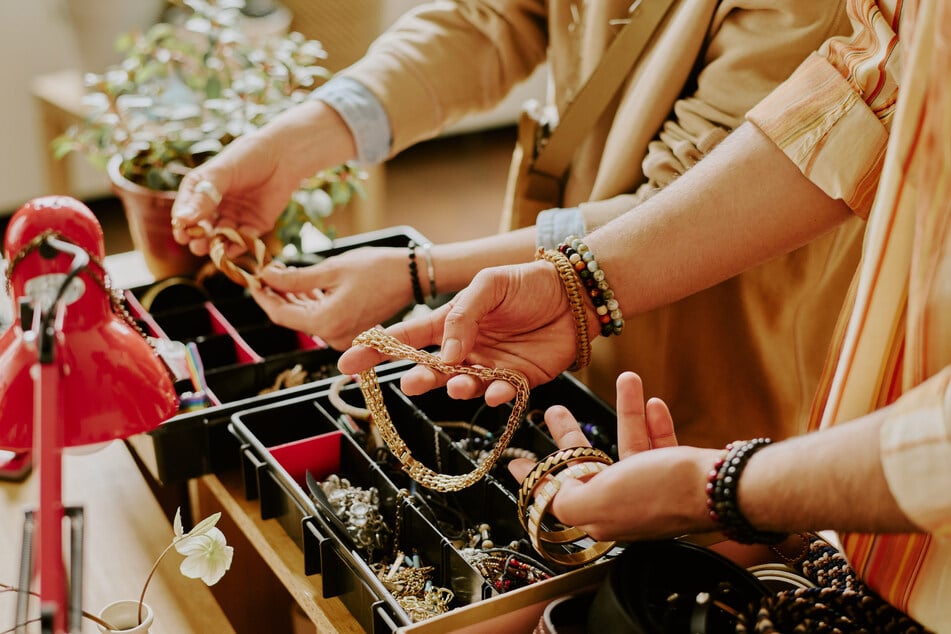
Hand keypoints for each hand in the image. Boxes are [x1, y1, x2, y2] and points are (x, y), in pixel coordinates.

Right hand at [170, 100, 354, 256]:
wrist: (282, 156)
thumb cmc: (247, 158)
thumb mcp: (221, 174)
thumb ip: (203, 196)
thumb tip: (182, 220)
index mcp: (202, 191)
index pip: (187, 211)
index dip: (183, 224)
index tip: (181, 235)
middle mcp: (217, 206)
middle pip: (202, 229)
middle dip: (198, 240)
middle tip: (196, 246)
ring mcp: (235, 217)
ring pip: (221, 237)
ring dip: (217, 245)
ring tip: (214, 249)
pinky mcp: (255, 225)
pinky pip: (243, 240)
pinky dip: (238, 246)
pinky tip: (233, 248)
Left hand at [249, 247, 414, 349]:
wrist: (412, 276)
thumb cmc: (377, 269)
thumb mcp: (331, 269)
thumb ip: (295, 278)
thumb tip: (266, 276)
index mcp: (326, 323)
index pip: (281, 315)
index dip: (263, 296)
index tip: (252, 279)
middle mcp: (334, 338)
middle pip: (292, 318)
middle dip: (277, 295)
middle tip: (266, 271)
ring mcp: (344, 338)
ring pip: (307, 318)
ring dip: (293, 298)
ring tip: (282, 273)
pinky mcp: (352, 332)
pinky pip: (323, 319)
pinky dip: (311, 303)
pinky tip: (304, 285)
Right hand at [337, 259, 580, 405]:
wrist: (576, 294)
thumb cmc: (529, 282)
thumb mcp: (489, 284)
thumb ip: (463, 315)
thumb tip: (445, 353)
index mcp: (452, 322)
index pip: (407, 338)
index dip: (376, 350)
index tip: (347, 363)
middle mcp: (466, 348)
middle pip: (431, 369)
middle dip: (418, 378)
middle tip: (412, 382)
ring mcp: (491, 366)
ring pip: (462, 386)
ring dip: (455, 388)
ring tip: (456, 383)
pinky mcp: (519, 381)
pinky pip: (499, 395)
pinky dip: (494, 396)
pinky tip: (495, 390)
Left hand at [510, 371, 718, 541]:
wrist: (724, 489)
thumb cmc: (662, 493)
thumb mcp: (599, 499)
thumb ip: (566, 500)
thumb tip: (545, 495)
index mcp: (600, 516)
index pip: (557, 498)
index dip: (535, 479)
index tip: (514, 464)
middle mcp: (625, 504)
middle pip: (587, 466)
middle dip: (570, 436)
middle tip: (555, 411)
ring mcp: (652, 488)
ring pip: (626, 445)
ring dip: (624, 411)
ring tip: (625, 378)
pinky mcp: (678, 474)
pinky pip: (659, 444)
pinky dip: (653, 422)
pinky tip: (652, 401)